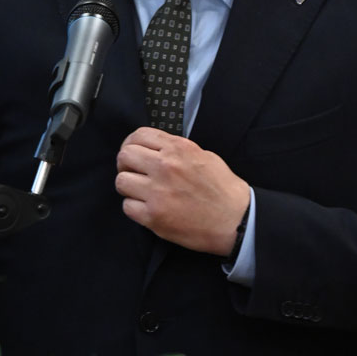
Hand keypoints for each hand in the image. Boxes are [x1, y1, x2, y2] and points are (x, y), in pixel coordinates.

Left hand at [115, 127, 250, 255]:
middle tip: (134, 173)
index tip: (133, 153)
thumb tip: (156, 150)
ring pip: (121, 181)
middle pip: (124, 156)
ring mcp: (157, 192)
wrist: (235, 220)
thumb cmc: (223, 189)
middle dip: (126, 164)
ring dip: (129, 187)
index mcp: (177, 149)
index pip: (139, 135)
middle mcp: (164, 167)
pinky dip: (134, 208)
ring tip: (141, 193)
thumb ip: (177, 150)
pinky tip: (147, 208)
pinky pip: (127, 207)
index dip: (131, 144)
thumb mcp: (204, 156)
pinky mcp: (154, 216)